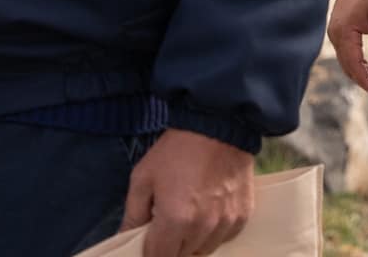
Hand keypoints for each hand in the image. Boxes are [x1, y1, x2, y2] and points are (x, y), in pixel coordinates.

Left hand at [123, 128, 254, 256]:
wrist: (218, 124)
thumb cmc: (177, 149)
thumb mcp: (144, 177)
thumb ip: (132, 214)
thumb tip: (124, 238)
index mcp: (175, 220)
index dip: (150, 251)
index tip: (149, 239)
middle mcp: (202, 228)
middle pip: (182, 256)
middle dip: (171, 245)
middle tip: (168, 220)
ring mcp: (225, 223)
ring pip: (204, 250)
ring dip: (194, 241)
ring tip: (189, 214)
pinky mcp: (242, 216)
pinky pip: (224, 237)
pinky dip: (214, 231)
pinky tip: (209, 209)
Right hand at [325, 0, 367, 97]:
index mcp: (344, 33)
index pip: (353, 65)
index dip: (366, 81)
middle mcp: (336, 36)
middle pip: (350, 67)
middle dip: (367, 82)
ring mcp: (337, 35)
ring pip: (350, 62)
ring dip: (366, 74)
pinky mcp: (342, 32)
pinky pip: (350, 54)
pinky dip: (362, 63)